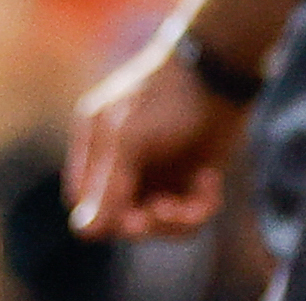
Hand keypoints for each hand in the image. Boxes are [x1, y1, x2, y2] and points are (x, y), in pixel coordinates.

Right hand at [65, 40, 242, 239]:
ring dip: (179, 219)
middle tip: (169, 209)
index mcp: (96, 144)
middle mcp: (121, 161)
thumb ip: (108, 186)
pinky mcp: (187, 176)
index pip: (85, 204)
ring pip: (159, 222)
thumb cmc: (167, 97)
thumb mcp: (130, 138)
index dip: (107, 219)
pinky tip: (209, 179)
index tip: (135, 216)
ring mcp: (156, 170)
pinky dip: (200, 205)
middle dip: (148, 222)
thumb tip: (84, 233)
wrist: (221, 71)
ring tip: (196, 197)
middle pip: (122, 220)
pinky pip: (188, 213)